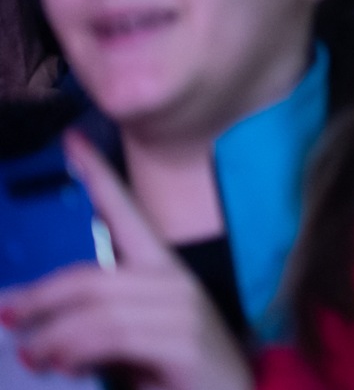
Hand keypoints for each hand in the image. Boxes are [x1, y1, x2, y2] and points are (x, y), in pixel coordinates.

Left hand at [0, 133, 251, 388]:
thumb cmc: (174, 375)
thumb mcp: (130, 344)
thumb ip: (93, 326)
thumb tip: (31, 330)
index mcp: (163, 270)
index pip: (127, 214)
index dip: (99, 176)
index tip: (71, 140)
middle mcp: (174, 282)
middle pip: (91, 276)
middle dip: (40, 295)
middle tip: (7, 314)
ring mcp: (182, 311)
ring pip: (96, 308)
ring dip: (51, 335)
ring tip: (31, 355)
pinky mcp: (183, 343)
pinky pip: (114, 336)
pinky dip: (75, 350)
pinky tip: (60, 364)